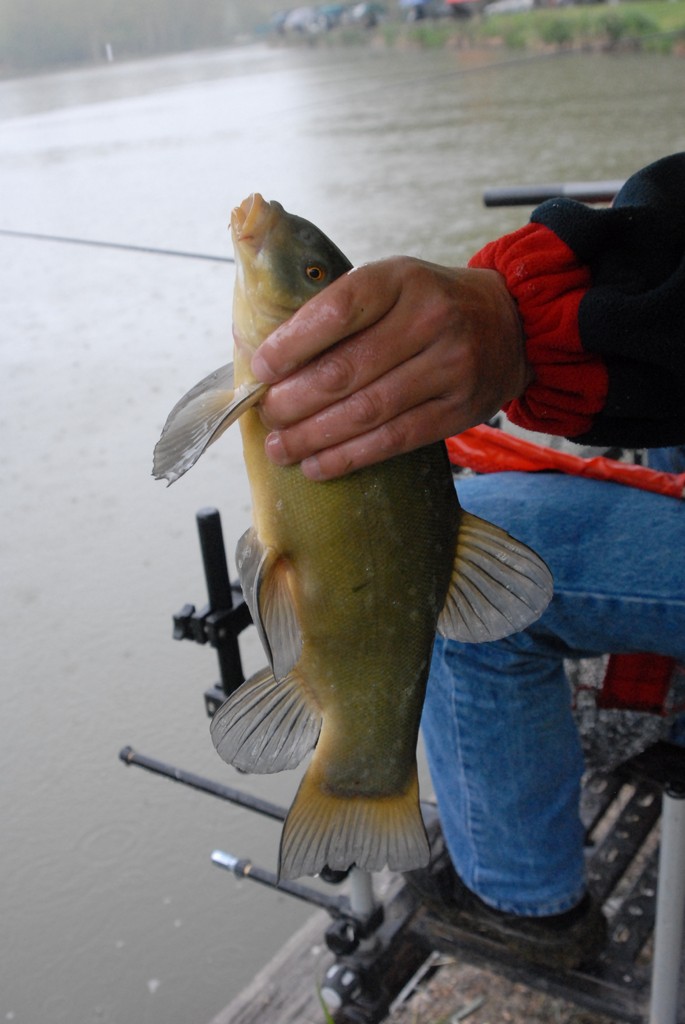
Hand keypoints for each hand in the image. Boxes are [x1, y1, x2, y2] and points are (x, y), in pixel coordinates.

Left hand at [251, 256, 529, 479]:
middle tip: (266, 415)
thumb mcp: (392, 285)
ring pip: (367, 411)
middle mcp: (430, 320)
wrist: (513, 325)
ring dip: (314, 436)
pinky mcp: (458, 411)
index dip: (292, 344)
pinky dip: (349, 457)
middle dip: (295, 399)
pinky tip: (317, 465)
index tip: (260, 368)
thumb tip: (270, 363)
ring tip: (279, 448)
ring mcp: (449, 367)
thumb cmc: (430, 305)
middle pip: (347, 369)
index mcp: (401, 280)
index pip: (338, 311)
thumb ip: (341, 314)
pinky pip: (394, 440)